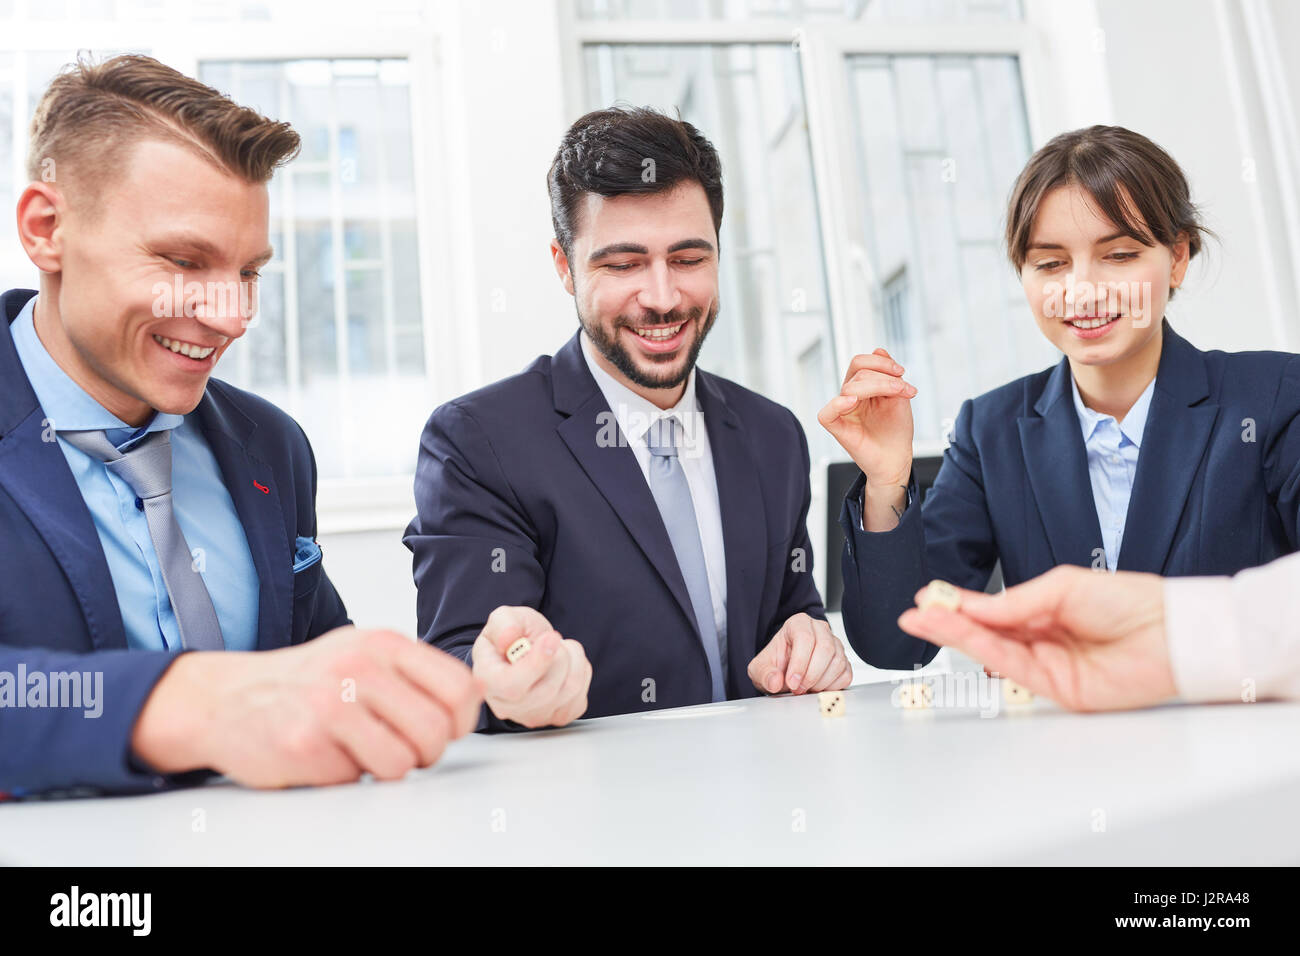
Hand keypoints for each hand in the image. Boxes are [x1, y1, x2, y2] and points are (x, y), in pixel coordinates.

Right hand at [131, 626, 483, 787]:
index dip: (461, 720)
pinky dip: (346, 774)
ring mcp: (329, 706)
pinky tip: (326, 753)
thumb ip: (413, 672)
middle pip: (435, 731)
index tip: (446, 728)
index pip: (459, 686)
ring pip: (401, 763)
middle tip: (407, 751)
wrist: (228, 698)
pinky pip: (356, 779)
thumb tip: (470, 698)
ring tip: (365, 751)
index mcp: (383, 644)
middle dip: (428, 754)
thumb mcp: (363, 653)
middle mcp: (358, 668)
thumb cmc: (307, 679)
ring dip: (389, 768)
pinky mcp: (304, 745)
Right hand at [472, 605, 591, 728]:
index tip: (550, 637)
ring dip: (573, 658)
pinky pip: (581, 695)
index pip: (512, 685)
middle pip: (548, 690)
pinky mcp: (559, 716)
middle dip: (559, 656)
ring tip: (559, 648)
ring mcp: (534, 716)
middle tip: (551, 638)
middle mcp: (508, 706)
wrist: (526, 650)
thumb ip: (504, 624)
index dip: (536, 663)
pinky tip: (565, 665)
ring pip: (570, 689)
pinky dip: (581, 671)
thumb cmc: (513, 637)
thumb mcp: (503, 618)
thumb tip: (511, 639)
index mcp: (488, 682)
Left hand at [748, 613, 852, 694]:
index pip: (805, 638)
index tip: (792, 682)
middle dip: (811, 675)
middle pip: (825, 649)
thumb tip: (775, 681)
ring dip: (821, 682)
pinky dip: (832, 687)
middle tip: (798, 689)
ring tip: (805, 689)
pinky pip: (845, 675)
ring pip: (837, 662)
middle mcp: (820, 630)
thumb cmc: (775, 665)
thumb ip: (765, 675)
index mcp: (798, 623)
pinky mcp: (844, 661)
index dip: (799, 663)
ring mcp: (835, 644)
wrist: (784, 672)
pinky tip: (817, 688)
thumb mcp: (760, 670)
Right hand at [897, 566, 1174, 710]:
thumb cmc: (1133, 602)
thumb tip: (977, 607)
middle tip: (915, 613)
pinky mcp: (1058, 689)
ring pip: (992, 652)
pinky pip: (1014, 668)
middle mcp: (1042, 639)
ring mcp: (1048, 665)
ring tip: (925, 621)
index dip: (959, 604)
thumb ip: (1017, 601)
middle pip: (986, 632)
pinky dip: (984, 652)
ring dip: (957, 636)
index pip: (992, 609)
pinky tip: (963, 637)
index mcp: (1045, 610)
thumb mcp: (1064, 586)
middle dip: (948, 622)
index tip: (928, 597)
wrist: (1174, 632)